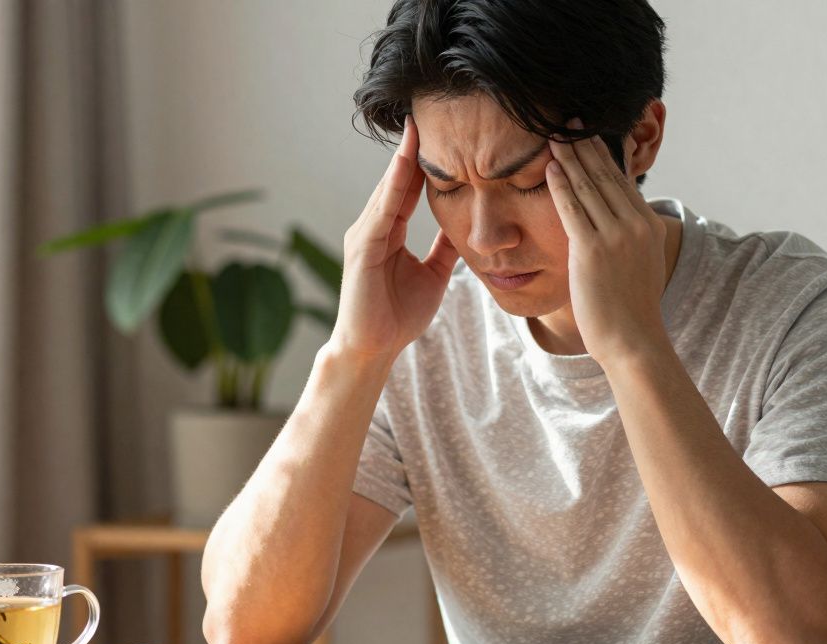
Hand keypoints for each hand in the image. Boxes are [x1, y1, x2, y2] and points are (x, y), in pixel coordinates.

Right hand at [331, 114, 460, 363]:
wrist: (374, 349)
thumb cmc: (398, 316)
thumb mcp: (433, 274)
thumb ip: (444, 248)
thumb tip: (464, 225)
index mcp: (389, 232)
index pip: (409, 187)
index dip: (424, 160)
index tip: (443, 132)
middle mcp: (373, 226)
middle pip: (397, 180)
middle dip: (412, 148)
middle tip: (429, 112)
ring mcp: (364, 234)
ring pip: (388, 188)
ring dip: (403, 157)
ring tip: (417, 126)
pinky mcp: (362, 247)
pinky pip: (382, 210)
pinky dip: (394, 186)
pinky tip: (407, 163)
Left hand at [545, 118, 668, 365]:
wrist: (632, 340)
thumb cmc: (630, 310)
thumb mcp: (638, 266)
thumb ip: (628, 240)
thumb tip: (615, 226)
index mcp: (648, 226)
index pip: (622, 181)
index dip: (603, 155)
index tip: (588, 135)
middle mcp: (635, 225)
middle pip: (606, 175)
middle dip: (586, 146)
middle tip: (569, 122)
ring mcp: (615, 236)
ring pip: (588, 186)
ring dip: (569, 157)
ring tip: (553, 136)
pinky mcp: (592, 250)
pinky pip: (572, 208)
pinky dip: (560, 184)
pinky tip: (549, 167)